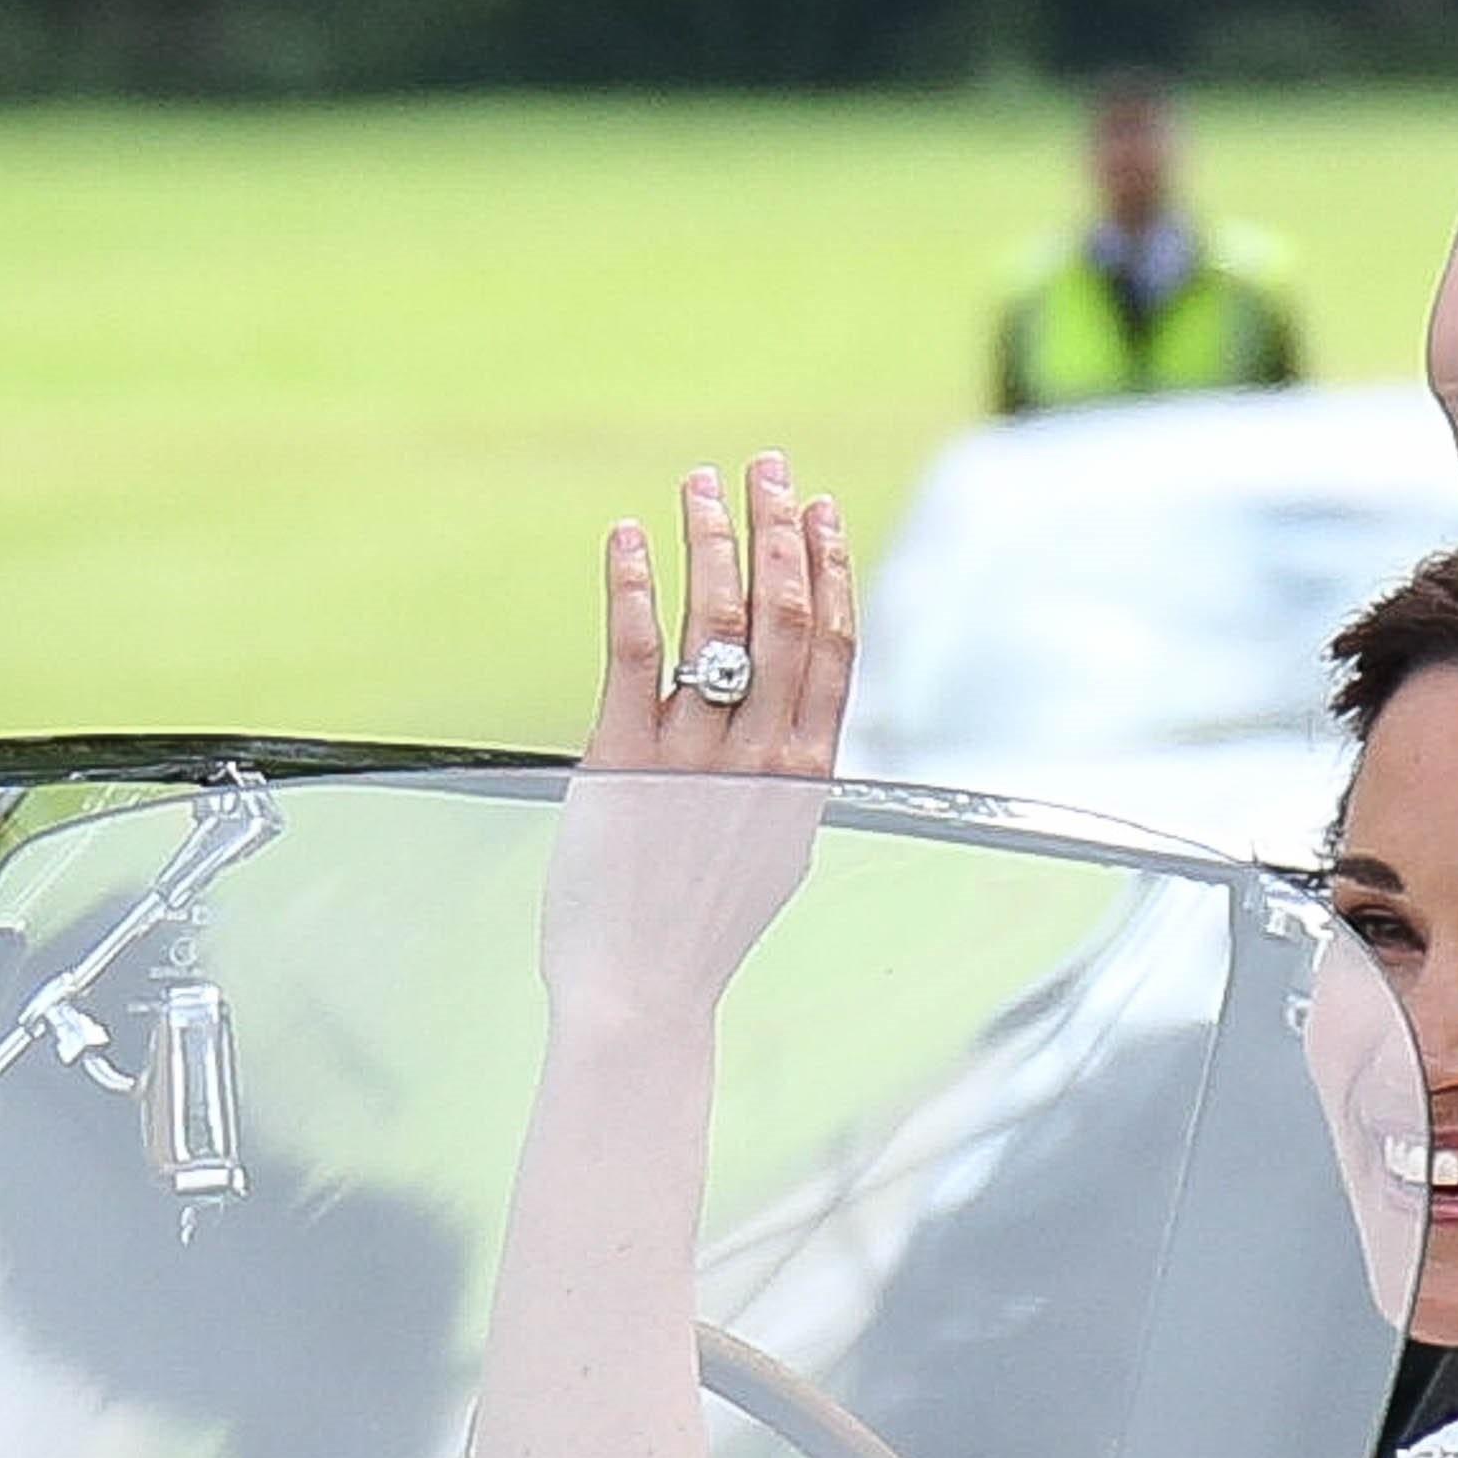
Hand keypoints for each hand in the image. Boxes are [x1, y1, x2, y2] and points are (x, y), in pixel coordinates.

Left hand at [545, 452, 858, 1021]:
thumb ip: (781, 776)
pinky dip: (634, 589)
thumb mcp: (770, 844)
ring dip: (710, 541)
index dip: (830, 569)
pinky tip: (629, 538)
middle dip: (778, 530)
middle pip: (786, 617)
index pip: (833, 648)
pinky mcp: (624, 765)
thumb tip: (790, 721)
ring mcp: (695, 760)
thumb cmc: (701, 924)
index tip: (821, 509)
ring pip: (718, 624)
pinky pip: (636, 657)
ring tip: (699, 484)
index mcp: (807, 775)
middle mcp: (763, 759)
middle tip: (766, 468)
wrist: (644, 990)